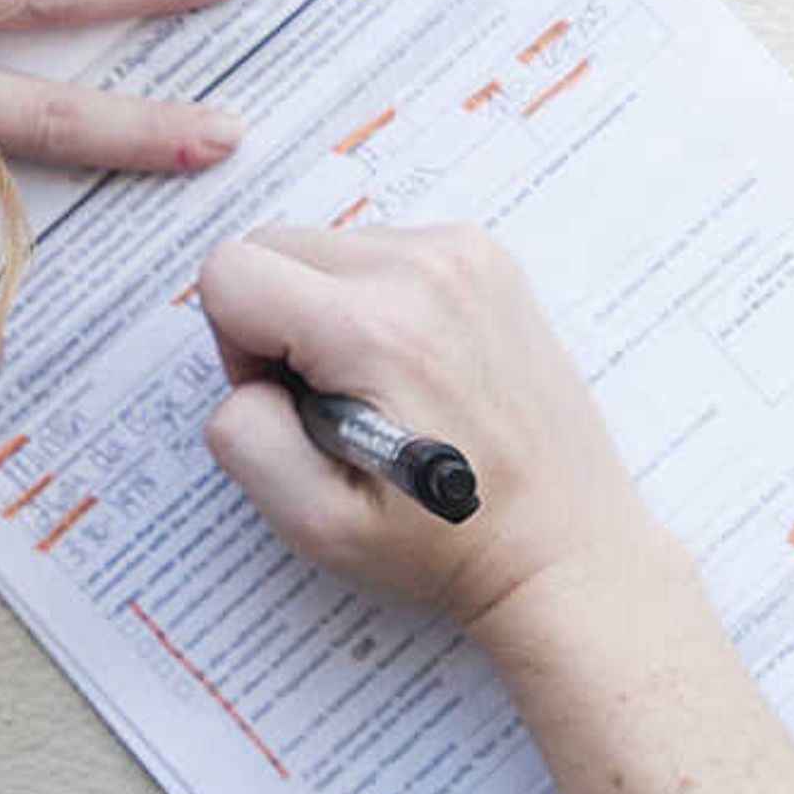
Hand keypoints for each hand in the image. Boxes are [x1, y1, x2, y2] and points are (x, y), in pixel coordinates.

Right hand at [189, 221, 689, 637]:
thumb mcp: (318, 525)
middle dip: (274, 323)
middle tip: (331, 404)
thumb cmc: (446, 544)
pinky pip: (381, 248)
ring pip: (325, 246)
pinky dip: (372, 299)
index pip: (231, 272)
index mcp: (377, 329)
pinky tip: (412, 367)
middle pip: (271, 245)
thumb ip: (245, 441)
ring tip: (381, 390)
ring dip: (324, 311)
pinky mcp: (485, 257)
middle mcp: (425, 268)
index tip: (291, 405)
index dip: (236, 348)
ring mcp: (465, 253)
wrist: (563, 548)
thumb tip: (245, 378)